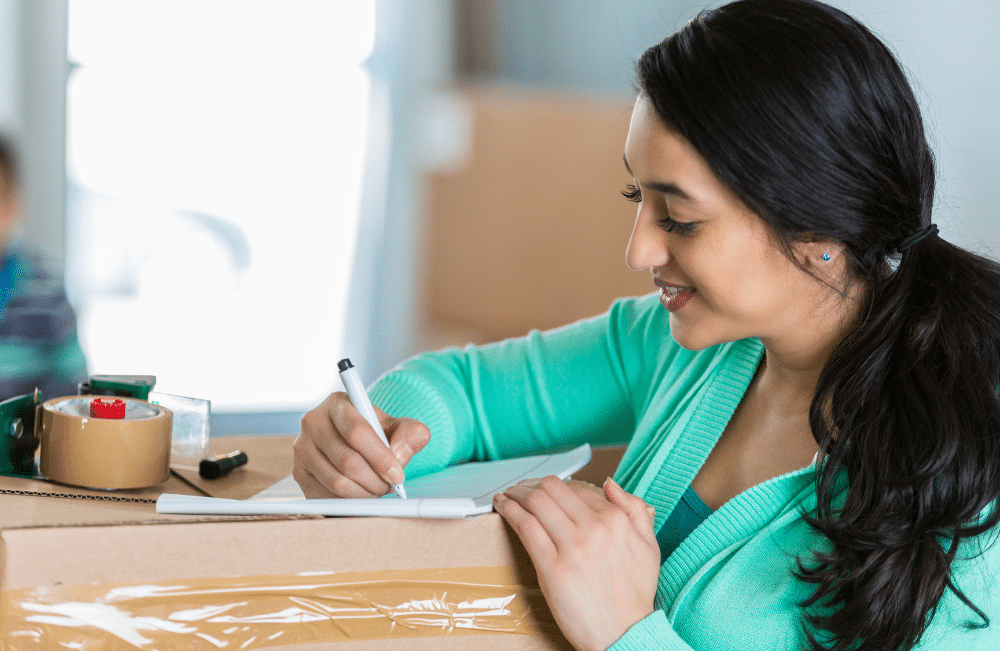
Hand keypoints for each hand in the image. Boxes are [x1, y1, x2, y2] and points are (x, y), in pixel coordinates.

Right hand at [293, 391, 429, 497]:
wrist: (354, 440)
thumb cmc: (377, 433)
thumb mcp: (399, 427)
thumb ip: (411, 434)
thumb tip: (400, 455)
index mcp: (338, 403)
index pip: (357, 432)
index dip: (380, 458)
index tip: (397, 475)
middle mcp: (313, 422)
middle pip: (347, 461)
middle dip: (375, 480)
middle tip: (390, 486)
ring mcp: (302, 447)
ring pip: (337, 482)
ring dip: (364, 493)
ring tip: (378, 488)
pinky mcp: (299, 471)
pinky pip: (326, 496)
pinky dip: (349, 501)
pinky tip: (361, 493)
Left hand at [493, 476, 659, 650]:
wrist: (625, 633)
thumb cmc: (634, 595)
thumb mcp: (649, 546)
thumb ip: (634, 508)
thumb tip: (609, 483)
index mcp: (615, 520)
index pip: (577, 489)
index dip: (557, 488)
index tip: (545, 491)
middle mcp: (594, 528)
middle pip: (552, 489)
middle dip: (532, 486)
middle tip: (520, 490)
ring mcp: (572, 547)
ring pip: (536, 502)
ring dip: (516, 494)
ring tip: (507, 496)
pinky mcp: (551, 567)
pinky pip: (525, 527)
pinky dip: (509, 511)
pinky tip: (503, 507)